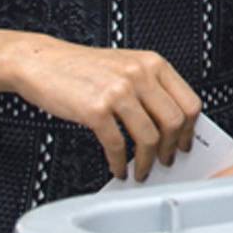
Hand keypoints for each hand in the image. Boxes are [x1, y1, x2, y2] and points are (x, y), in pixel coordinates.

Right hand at [0, 35, 200, 180]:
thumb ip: (150, 87)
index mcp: (152, 63)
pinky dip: (120, 163)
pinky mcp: (96, 109)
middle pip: (174, 122)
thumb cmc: (80, 67)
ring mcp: (118, 91)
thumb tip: (171, 124)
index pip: (189, 102)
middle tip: (166, 161)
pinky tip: (118, 168)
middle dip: (172, 149)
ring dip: (147, 162)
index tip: (186, 144)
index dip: (191, 130)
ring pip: (149, 137)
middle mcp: (139, 74)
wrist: (41, 62)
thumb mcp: (125, 66)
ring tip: (141, 170)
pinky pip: (118, 146)